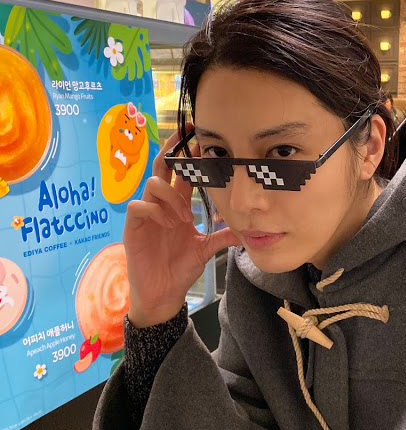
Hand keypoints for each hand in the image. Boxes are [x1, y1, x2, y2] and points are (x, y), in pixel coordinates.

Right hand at [124, 126, 241, 327]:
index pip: (181, 174)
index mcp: (177, 206)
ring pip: (151, 184)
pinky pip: (138, 206)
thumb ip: (223, 235)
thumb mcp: (206, 248)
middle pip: (161, 168)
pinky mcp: (133, 227)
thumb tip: (248, 230)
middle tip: (185, 136)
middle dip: (172, 150)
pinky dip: (155, 211)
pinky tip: (169, 225)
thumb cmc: (180, 268)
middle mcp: (160, 205)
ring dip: (171, 196)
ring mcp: (146, 215)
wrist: (163, 293)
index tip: (201, 139)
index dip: (189, 156)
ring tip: (185, 218)